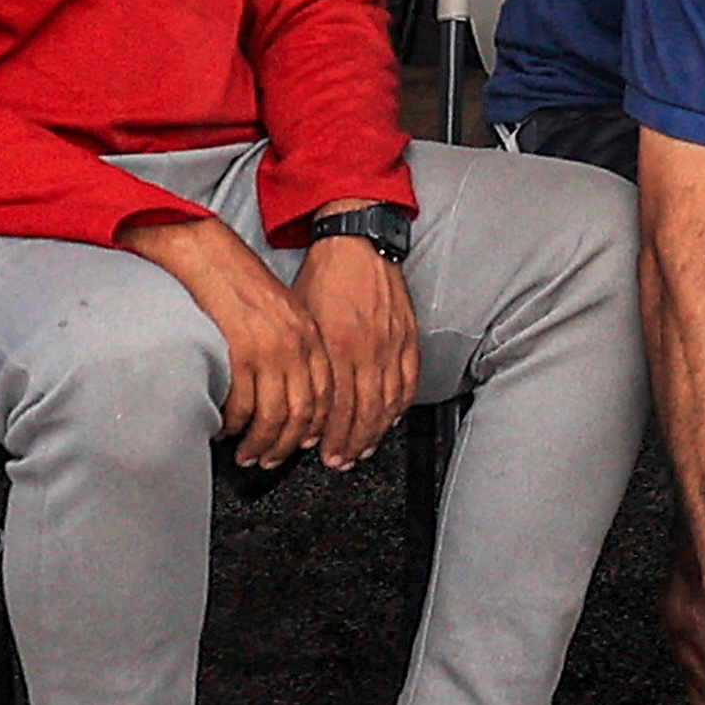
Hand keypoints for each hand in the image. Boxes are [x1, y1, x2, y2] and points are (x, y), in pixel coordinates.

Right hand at [122, 210, 328, 468]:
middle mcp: (297, 345)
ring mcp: (271, 350)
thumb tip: (293, 392)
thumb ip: (295, 348)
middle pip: (302, 412)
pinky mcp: (241, 353)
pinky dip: (234, 424)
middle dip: (287, 445)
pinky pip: (242, 403)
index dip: (315, 426)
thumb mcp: (283, 314)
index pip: (325, 394)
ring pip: (273, 415)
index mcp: (311, 335)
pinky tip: (226, 430)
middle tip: (270, 460)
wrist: (211, 257)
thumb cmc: (242, 285)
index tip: (305, 445)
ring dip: (260, 442)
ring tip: (246, 454)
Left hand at [300, 233, 421, 465]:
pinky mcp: (408, 336)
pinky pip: (408, 380)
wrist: (356, 242)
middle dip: (350, 443)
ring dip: (374, 431)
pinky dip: (400, 405)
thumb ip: (303, 359)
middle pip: (362, 411)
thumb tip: (296, 398)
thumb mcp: (299, 318)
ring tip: (363, 450)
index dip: (329, 435)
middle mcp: (366, 348)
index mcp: (336, 345)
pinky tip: (390, 419)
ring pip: (387, 401)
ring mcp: (391, 344)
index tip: (320, 452)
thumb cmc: (323, 277)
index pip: (336, 404)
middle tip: (340, 462)